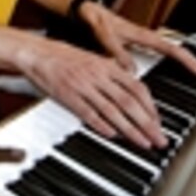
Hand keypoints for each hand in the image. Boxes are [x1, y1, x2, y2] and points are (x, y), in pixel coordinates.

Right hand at [18, 37, 165, 148]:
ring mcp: (83, 86)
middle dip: (148, 123)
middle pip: (129, 102)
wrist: (36, 52)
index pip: (137, 88)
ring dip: (131, 130)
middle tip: (159, 139)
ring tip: (143, 143)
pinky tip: (113, 136)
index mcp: (106, 66)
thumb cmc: (63, 56)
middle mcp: (98, 75)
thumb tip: (131, 86)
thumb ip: (112, 72)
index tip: (159, 122)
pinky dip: (102, 126)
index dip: (151, 107)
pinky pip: (88, 113)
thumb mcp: (93, 59)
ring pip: (113, 110)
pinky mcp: (68, 96)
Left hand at [79, 2, 195, 82]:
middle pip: (176, 51)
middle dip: (192, 63)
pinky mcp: (135, 47)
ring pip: (168, 55)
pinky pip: (157, 57)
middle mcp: (145, 38)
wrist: (85, 12)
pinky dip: (167, 66)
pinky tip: (169, 75)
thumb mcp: (104, 35)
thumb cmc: (95, 19)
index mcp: (142, 35)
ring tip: (195, 78)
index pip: (172, 48)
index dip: (188, 61)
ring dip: (181, 65)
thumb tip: (131, 70)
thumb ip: (116, 52)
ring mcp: (142, 43)